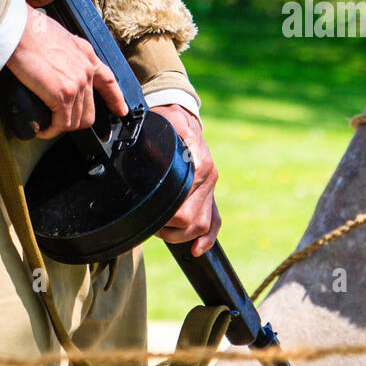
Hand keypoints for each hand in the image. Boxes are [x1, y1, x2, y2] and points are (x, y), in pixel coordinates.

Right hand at [5, 7, 127, 138]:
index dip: (115, 99)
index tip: (120, 110)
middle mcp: (86, 70)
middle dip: (75, 121)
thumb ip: (65, 54)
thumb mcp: (59, 37)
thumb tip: (55, 67)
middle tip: (59, 122)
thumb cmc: (30, 30)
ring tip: (47, 126)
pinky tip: (43, 130)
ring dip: (60, 127)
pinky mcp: (62, 95)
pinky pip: (61, 124)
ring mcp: (77, 84)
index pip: (108, 81)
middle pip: (89, 111)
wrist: (19, 30)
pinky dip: (51, 131)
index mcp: (86, 54)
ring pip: (75, 121)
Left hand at [153, 105, 220, 255]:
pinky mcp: (210, 193)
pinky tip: (197, 250)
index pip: (184, 205)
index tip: (151, 214)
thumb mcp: (162, 124)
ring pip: (204, 224)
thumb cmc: (168, 120)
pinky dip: (208, 238)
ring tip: (163, 231)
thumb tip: (150, 154)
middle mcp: (209, 177)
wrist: (182, 115)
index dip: (166, 216)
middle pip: (194, 219)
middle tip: (152, 223)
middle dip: (171, 229)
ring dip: (183, 235)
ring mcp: (211, 187)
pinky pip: (215, 220)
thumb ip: (158, 139)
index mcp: (200, 165)